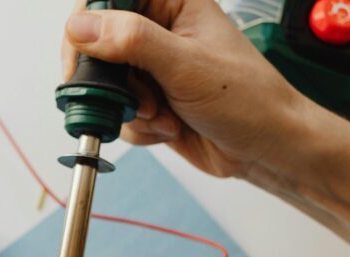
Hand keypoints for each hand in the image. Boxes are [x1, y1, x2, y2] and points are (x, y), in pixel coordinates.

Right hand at [62, 0, 308, 177]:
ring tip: (165, 115)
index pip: (109, 0)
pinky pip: (122, 114)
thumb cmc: (248, 98)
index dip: (87, 28)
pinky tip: (171, 128)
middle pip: (99, 48)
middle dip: (114, 83)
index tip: (82, 61)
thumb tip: (81, 27)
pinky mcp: (153, 103)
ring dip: (132, 110)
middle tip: (133, 99)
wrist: (268, 148)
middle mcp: (159, 32)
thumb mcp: (186, 64)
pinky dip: (141, 128)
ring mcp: (154, 69)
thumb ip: (132, 41)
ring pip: (109, 87)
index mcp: (171, 3)